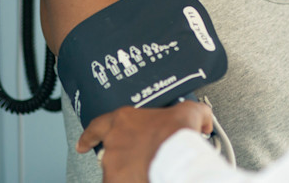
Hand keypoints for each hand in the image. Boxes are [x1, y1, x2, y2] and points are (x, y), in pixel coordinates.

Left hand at [77, 101, 213, 182]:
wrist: (176, 159)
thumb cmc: (176, 136)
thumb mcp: (188, 112)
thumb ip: (194, 112)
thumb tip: (203, 119)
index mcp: (123, 120)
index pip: (97, 126)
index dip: (90, 135)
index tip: (85, 143)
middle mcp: (113, 143)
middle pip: (112, 153)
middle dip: (125, 159)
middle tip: (143, 161)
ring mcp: (114, 166)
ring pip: (116, 172)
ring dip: (129, 173)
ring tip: (148, 171)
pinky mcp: (116, 182)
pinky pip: (120, 182)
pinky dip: (130, 180)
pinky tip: (147, 178)